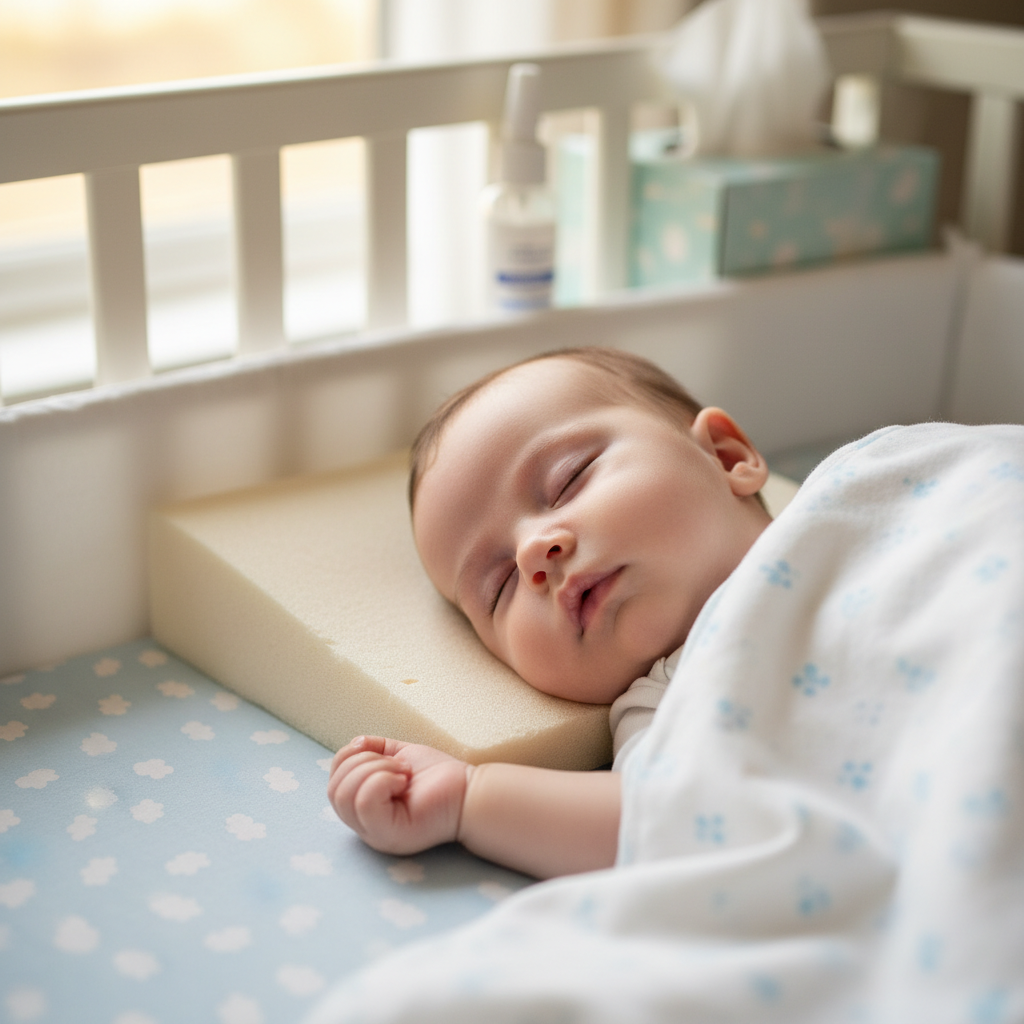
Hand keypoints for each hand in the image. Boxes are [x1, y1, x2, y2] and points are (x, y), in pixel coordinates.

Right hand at [328, 736, 469, 854]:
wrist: (469, 791)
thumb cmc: (438, 776)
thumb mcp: (398, 755)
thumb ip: (373, 749)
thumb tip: (353, 745)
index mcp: (364, 807)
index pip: (333, 782)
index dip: (349, 757)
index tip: (382, 752)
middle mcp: (365, 825)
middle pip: (334, 789)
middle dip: (362, 763)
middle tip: (397, 765)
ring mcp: (375, 834)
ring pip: (345, 795)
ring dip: (374, 770)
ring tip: (402, 773)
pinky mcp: (388, 836)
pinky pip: (365, 803)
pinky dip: (381, 781)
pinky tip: (403, 781)